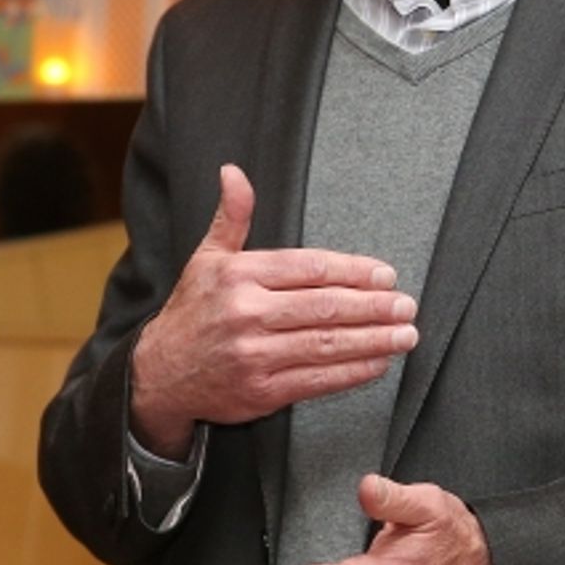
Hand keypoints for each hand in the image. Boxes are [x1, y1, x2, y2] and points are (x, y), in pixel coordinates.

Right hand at [131, 166, 417, 457]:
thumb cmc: (194, 311)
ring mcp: (254, 356)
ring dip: (373, 340)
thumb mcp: (207, 257)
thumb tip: (234, 172)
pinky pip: (316, 381)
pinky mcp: (261, 393)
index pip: (310, 269)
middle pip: (324, 307)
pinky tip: (377, 363)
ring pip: (326, 345)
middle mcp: (246, 314)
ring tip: (404, 334)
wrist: (159, 375)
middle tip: (406, 305)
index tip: (385, 275)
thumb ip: (231, 216)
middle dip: (373, 307)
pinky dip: (352, 373)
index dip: (353, 271)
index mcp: (239, 276)